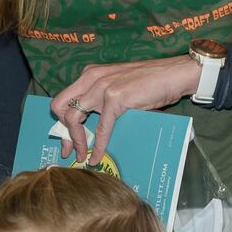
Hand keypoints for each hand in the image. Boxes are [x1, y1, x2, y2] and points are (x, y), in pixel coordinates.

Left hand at [50, 57, 200, 166]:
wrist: (172, 74)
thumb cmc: (149, 82)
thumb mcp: (117, 86)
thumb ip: (101, 100)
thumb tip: (91, 128)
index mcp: (89, 75)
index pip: (63, 98)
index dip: (60, 121)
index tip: (65, 139)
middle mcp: (91, 78)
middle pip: (59, 106)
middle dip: (62, 131)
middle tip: (67, 149)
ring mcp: (102, 87)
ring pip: (73, 118)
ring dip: (76, 140)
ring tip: (81, 155)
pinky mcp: (115, 98)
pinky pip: (101, 128)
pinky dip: (97, 146)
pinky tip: (96, 157)